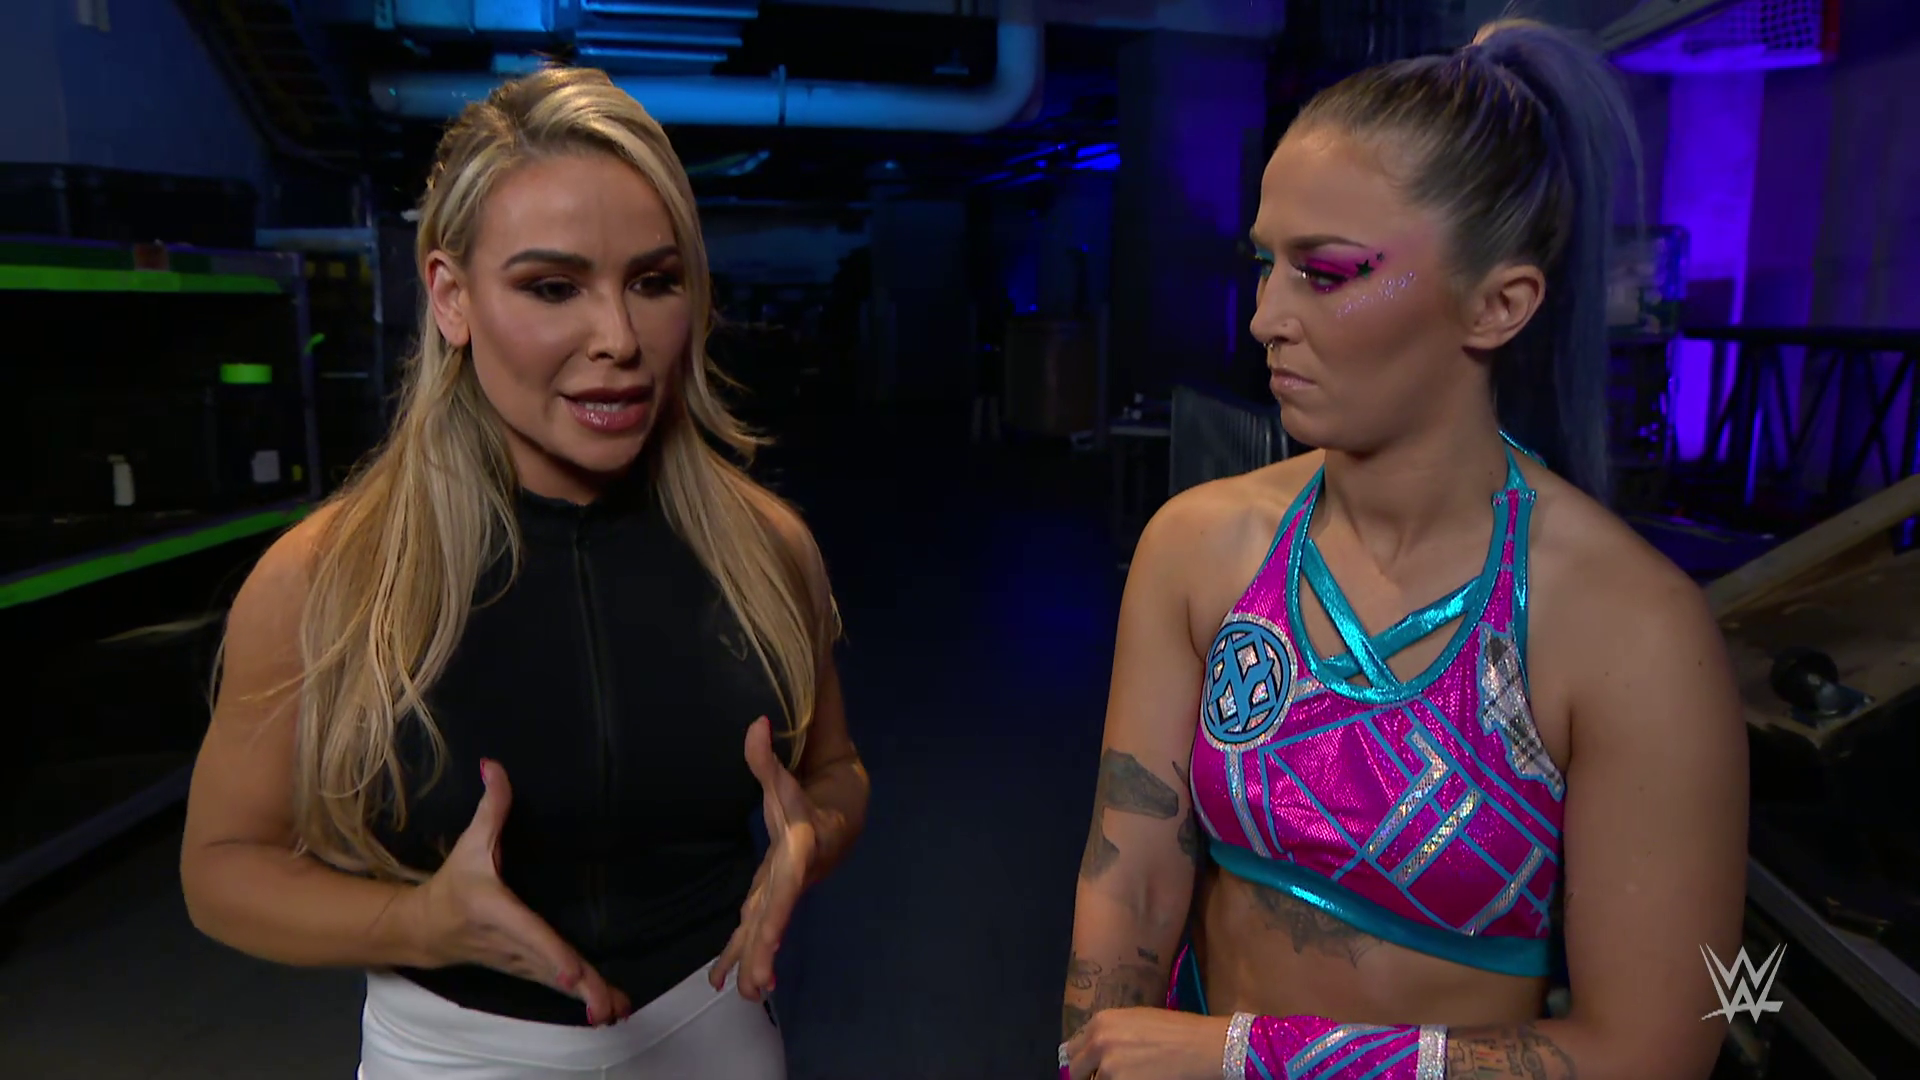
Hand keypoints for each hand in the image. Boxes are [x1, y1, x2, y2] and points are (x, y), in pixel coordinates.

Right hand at [405, 759, 632, 1025]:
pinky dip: (582, 997)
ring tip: (620, 1009)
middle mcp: (511, 944)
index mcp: (498, 912)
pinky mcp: (527, 971)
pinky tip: (609, 1008)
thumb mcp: (469, 843)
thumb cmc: (453, 884)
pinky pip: (556, 986)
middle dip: (580, 988)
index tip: (571, 972)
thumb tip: (494, 765)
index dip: (551, 953)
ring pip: (556, 984)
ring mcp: (519, 963)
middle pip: (550, 969)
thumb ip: (490, 806)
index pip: (529, 934)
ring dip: (587, 998)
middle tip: (610, 1005)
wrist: (426, 930)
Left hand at [710, 716, 816, 1002]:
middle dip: (766, 949)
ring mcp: (783, 891)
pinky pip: (755, 929)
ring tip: (746, 994)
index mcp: (798, 850)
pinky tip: (724, 979)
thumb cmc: (808, 794)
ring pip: (766, 929)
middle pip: (778, 916)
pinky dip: (741, 953)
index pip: (787, 882)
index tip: (769, 938)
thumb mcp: (787, 776)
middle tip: (756, 985)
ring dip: (754, 960)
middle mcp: (793, 877)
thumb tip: (755, 724)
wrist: (841, 814)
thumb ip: (766, 756)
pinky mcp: (771, 897)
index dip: (778, 909)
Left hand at [1062, 1007, 1231, 1079]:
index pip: (1072, 1050)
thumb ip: (1109, 1033)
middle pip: (1076, 1072)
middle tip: (1110, 1076)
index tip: (1091, 1069)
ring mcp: (1109, 1069)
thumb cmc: (1176, 1029)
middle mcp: (1098, 1044)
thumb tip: (1094, 1050)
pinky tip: (1140, 1079)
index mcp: (1100, 1022)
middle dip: (1089, 1076)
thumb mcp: (1135, 1020)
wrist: (1201, 1046)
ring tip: (1132, 1076)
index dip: (1083, 1062)